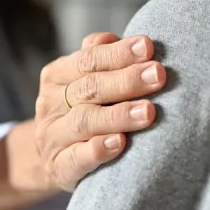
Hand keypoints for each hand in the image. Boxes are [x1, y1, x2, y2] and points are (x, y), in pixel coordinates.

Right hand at [35, 33, 165, 190]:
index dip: (118, 53)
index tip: (147, 47)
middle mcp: (51, 104)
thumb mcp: (85, 81)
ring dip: (118, 115)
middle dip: (127, 80)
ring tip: (148, 111)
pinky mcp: (59, 167)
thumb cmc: (83, 110)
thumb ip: (105, 59)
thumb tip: (135, 42)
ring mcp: (53, 137)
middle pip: (89, 88)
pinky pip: (76, 158)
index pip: (88, 59)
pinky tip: (120, 143)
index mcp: (57, 75)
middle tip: (158, 74)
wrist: (52, 158)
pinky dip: (98, 150)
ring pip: (84, 122)